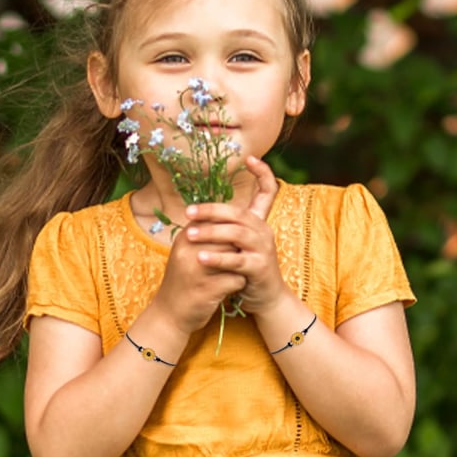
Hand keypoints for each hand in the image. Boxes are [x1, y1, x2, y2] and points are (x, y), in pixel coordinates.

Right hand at [151, 221, 245, 335]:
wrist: (169, 315)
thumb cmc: (184, 280)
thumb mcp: (188, 252)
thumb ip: (206, 233)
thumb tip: (232, 214)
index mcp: (185, 237)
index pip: (216, 219)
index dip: (232, 227)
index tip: (237, 238)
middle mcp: (189, 250)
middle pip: (230, 237)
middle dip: (239, 247)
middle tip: (242, 256)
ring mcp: (197, 270)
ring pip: (235, 257)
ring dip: (241, 265)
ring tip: (238, 270)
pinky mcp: (207, 290)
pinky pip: (236, 280)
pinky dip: (239, 284)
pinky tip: (232, 287)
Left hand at [184, 156, 287, 313]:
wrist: (265, 299)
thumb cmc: (244, 268)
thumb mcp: (236, 244)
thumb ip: (225, 227)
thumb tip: (198, 212)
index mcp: (258, 222)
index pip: (268, 191)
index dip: (263, 173)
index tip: (250, 158)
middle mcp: (264, 231)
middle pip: (238, 213)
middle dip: (211, 210)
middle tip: (188, 212)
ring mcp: (264, 249)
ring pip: (236, 234)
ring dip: (210, 233)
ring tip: (189, 235)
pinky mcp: (260, 268)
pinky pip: (237, 260)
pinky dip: (218, 258)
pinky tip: (201, 257)